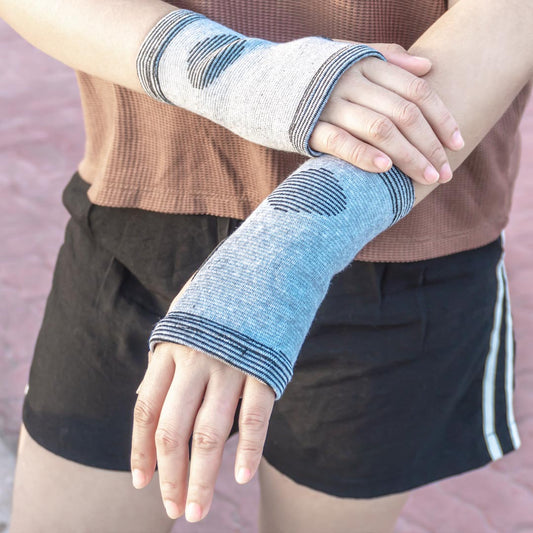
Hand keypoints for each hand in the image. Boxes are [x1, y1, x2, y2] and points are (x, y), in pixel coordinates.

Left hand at [131, 283, 274, 522]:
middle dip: (170, 476)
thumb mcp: (184, 318)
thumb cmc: (222, 295)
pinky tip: (241, 478)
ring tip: (196, 510)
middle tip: (173, 510)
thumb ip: (168, 357)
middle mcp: (195, 359)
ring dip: (201, 478)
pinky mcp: (265, 365)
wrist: (268, 260)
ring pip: (209, 433)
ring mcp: (231, 363)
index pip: (146, 410)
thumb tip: (150, 400)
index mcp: (170, 347)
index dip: (141, 450)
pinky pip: (255, 416)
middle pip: (173, 431)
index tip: (142, 483)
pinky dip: (249, 449)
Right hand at [312, 43, 464, 183]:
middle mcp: (352, 81)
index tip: (458, 144)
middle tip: (445, 173)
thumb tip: (427, 67)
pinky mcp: (308, 126)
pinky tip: (385, 170)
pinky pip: (341, 141)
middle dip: (430, 146)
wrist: (259, 81)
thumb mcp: (349, 57)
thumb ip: (387, 58)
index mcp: (366, 65)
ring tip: (426, 179)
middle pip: (405, 114)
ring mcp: (329, 103)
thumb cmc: (314, 76)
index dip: (442, 119)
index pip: (417, 91)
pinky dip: (365, 155)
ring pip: (381, 129)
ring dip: (408, 156)